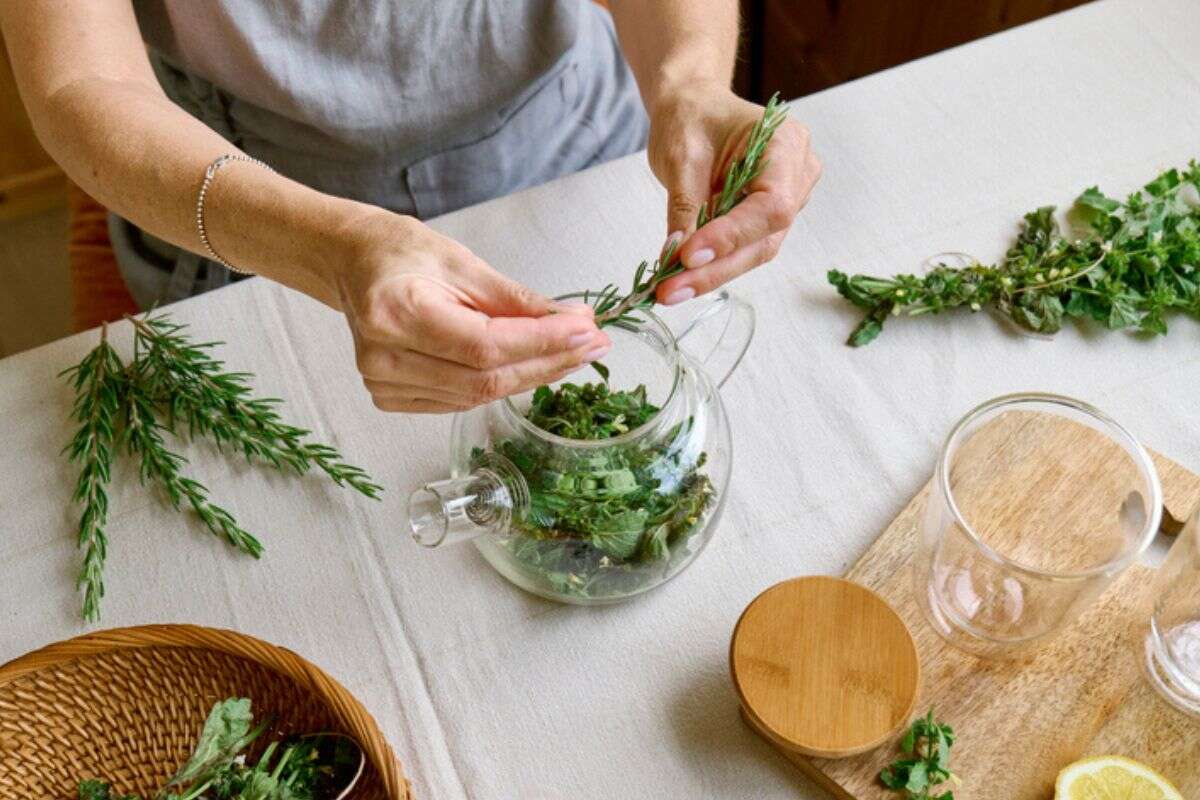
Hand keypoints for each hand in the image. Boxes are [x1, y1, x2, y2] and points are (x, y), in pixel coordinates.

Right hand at [334, 213, 609, 412]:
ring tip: (572, 353)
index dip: (543, 343)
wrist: (352, 264)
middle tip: (593, 345)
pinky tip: (530, 365)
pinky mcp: (390, 397)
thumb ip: (516, 300)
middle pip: (484, 379)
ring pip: (477, 396)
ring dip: (531, 376)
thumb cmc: (402, 253)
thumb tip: (574, 321)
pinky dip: (500, 385)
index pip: (485, 345)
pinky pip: (460, 401)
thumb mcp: (462, 262)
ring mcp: (382, 383)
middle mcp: (383, 357)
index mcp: (395, 313)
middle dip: (548, 362)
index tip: (588, 330)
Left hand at [645, 85, 820, 303]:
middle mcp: (798, 174)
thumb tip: (676, 257)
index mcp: (785, 143)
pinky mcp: (767, 219)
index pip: (771, 205)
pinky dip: (714, 265)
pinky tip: (681, 279)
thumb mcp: (680, 155)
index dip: (731, 236)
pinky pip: (745, 249)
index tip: (688, 256)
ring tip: (669, 290)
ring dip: (712, 274)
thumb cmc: (691, 117)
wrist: (695, 107)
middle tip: (669, 290)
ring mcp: (790, 199)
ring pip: (755, 251)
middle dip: (716, 267)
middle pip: (765, 237)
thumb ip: (685, 206)